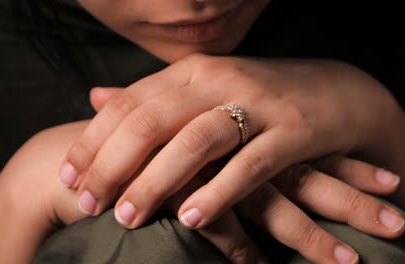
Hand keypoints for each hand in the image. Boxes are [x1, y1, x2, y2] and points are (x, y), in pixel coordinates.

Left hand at [61, 54, 402, 227]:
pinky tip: (189, 218)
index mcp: (190, 72)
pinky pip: (250, 164)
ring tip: (127, 218)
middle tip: (88, 204)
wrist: (335, 92)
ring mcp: (257, 103)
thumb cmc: (257, 98)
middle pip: (151, 121)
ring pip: (195, 141)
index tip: (68, 178)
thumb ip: (150, 97)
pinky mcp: (293, 130)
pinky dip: (218, 192)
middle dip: (112, 165)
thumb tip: (94, 97)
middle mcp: (218, 80)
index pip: (127, 104)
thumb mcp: (201, 90)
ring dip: (155, 181)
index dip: (92, 141)